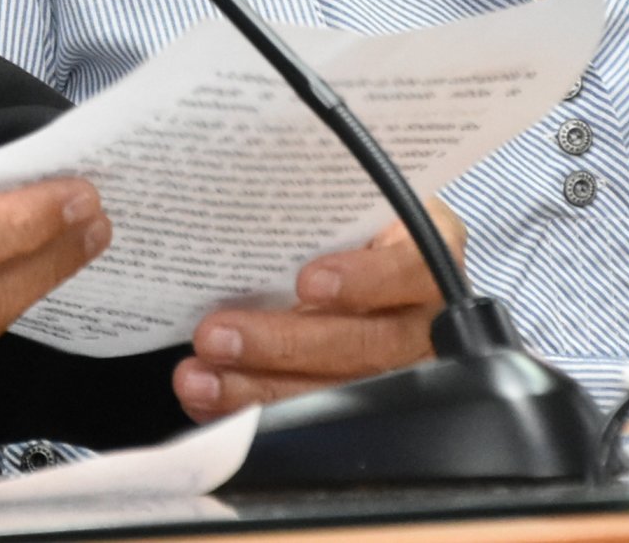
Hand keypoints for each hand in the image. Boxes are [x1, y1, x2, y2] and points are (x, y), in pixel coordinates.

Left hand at [174, 198, 461, 420]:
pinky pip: (318, 421)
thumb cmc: (353, 226)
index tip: (307, 282)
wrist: (373, 255)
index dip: (364, 280)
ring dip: (261, 391)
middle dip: (284, 345)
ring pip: (341, 393)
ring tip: (201, 380)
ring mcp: (404, 370)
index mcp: (427, 257)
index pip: (412, 271)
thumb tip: (236, 215)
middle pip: (367, 345)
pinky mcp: (371, 405)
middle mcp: (426, 321)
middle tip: (216, 337)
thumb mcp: (347, 207)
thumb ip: (313, 217)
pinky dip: (257, 415)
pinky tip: (214, 406)